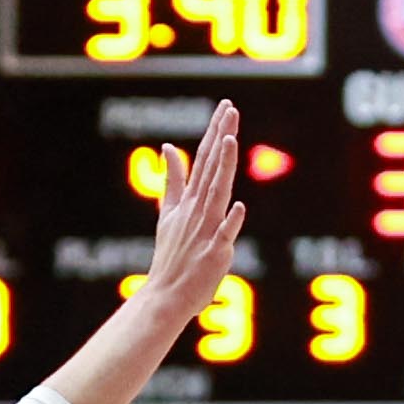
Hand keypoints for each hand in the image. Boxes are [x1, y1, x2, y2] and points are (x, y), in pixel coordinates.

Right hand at [135, 101, 246, 315]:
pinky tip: (238, 206)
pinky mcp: (214, 253)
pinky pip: (223, 235)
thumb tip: (169, 147)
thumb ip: (172, 180)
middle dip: (221, 137)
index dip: (215, 132)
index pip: (204, 159)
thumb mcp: (169, 213)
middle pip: (211, 168)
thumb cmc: (171, 256)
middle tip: (230, 110)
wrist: (166, 295)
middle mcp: (197, 210)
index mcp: (189, 200)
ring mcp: (206, 230)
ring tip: (229, 141)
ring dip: (222, 168)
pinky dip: (230, 221)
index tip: (226, 108)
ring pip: (217, 193)